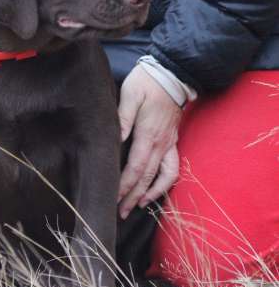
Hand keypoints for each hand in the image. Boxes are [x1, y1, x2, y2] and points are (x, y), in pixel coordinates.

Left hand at [117, 65, 181, 218]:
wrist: (172, 74)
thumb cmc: (147, 82)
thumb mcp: (130, 95)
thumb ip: (122, 119)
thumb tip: (114, 140)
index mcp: (148, 135)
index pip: (135, 168)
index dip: (124, 186)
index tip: (112, 199)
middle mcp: (161, 144)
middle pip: (147, 178)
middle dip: (133, 197)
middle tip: (120, 213)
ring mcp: (169, 144)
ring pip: (163, 177)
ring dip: (150, 194)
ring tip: (138, 207)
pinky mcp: (173, 141)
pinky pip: (173, 168)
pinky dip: (165, 183)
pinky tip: (155, 190)